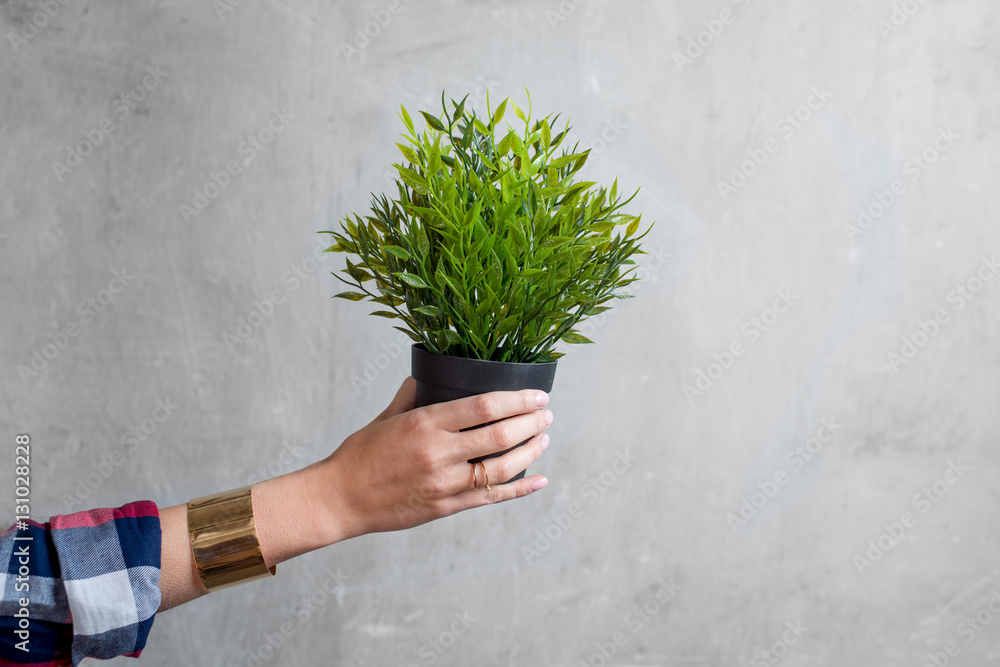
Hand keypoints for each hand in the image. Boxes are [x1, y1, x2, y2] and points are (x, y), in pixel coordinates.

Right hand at [304, 377, 552, 543]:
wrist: (340, 498)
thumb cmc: (360, 454)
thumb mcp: (386, 417)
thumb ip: (412, 396)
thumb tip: (429, 376)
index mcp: (425, 423)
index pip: (483, 406)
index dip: (517, 399)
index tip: (537, 394)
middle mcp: (438, 453)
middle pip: (499, 435)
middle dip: (531, 423)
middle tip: (547, 414)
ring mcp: (444, 483)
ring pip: (501, 468)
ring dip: (530, 452)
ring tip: (544, 439)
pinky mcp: (445, 508)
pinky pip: (490, 498)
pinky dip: (519, 490)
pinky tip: (539, 480)